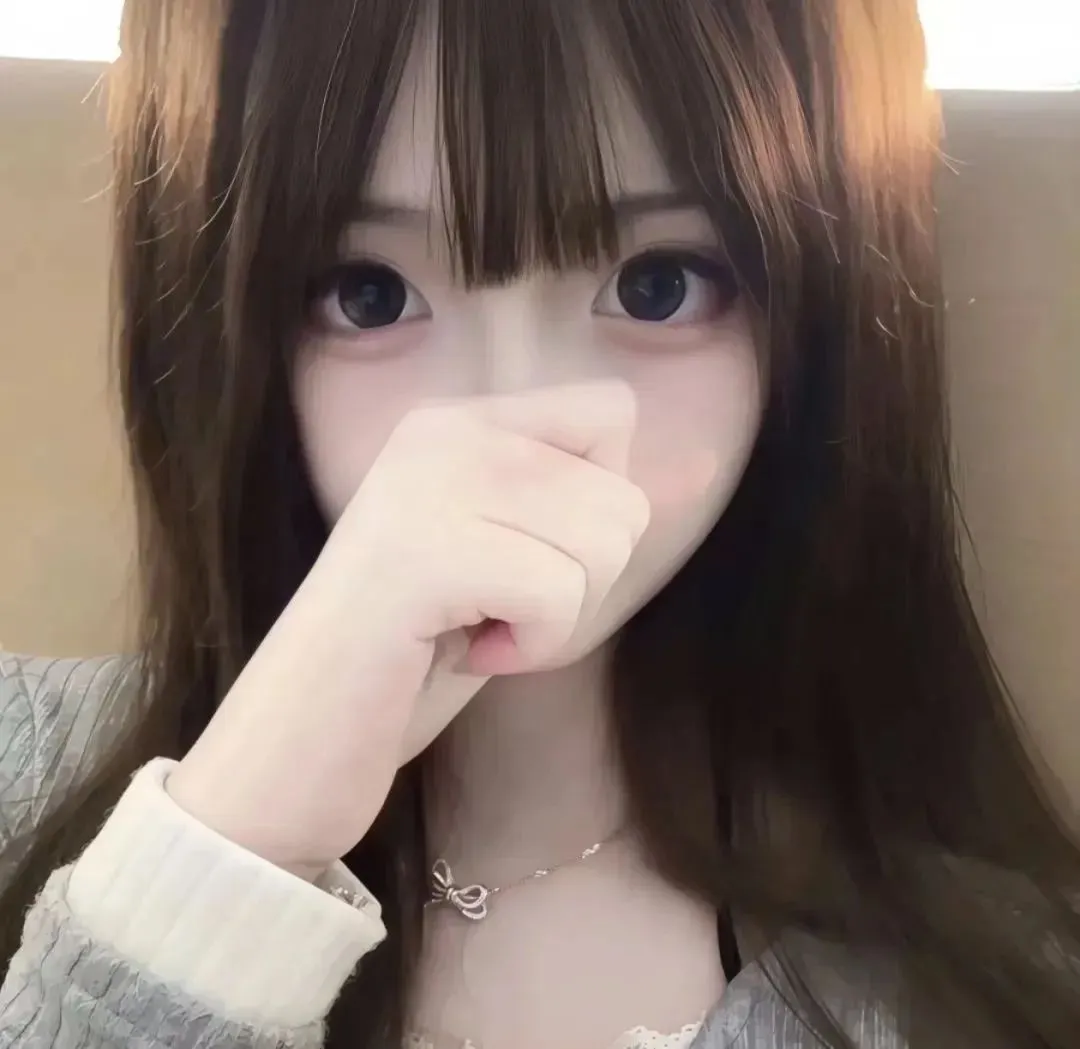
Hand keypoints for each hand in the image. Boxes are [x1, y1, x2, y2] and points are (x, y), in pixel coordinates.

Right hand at [166, 381, 649, 877]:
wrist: (302, 740)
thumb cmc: (415, 658)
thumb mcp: (522, 568)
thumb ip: (598, 507)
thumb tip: (706, 462)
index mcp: (460, 422)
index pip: (609, 413)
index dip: (595, 508)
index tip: (521, 558)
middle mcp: (443, 431)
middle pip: (620, 495)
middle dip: (580, 582)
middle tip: (493, 612)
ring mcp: (425, 485)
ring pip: (602, 542)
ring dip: (557, 619)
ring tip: (474, 630)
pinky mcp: (419, 553)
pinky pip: (558, 592)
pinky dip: (532, 647)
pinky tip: (463, 653)